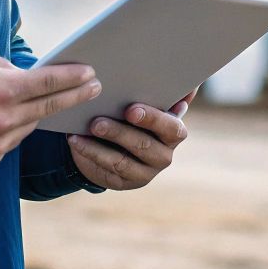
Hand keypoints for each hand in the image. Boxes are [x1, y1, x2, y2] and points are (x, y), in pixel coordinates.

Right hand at [0, 45, 100, 173]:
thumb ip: (1, 64)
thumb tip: (21, 73)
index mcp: (2, 89)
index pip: (50, 82)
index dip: (74, 77)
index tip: (91, 73)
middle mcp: (3, 119)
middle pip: (49, 107)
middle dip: (73, 96)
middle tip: (93, 87)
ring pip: (28, 127)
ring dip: (35, 113)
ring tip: (46, 101)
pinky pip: (7, 144)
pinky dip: (8, 131)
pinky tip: (2, 120)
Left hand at [68, 96, 191, 190]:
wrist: (120, 144)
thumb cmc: (136, 116)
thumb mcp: (150, 105)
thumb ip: (167, 96)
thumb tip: (191, 85)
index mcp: (174, 133)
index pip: (171, 128)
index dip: (152, 119)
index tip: (131, 109)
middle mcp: (163, 155)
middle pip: (143, 145)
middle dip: (119, 132)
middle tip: (97, 121)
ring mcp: (144, 172)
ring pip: (122, 160)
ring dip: (100, 145)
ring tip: (85, 129)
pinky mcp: (125, 183)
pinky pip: (107, 169)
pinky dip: (90, 153)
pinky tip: (76, 140)